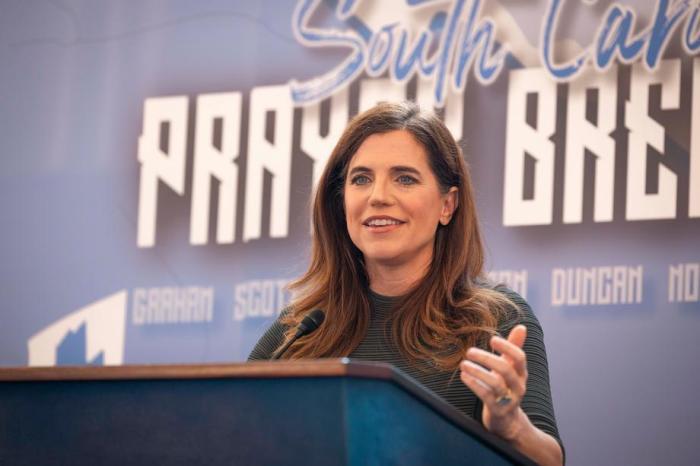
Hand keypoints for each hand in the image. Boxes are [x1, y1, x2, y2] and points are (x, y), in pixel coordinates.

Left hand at [460, 325, 527, 440]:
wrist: (507, 421)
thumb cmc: (505, 388)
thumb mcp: (510, 368)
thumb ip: (514, 348)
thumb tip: (522, 327)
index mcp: (521, 373)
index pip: (520, 357)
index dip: (507, 347)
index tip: (492, 339)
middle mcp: (518, 386)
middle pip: (506, 369)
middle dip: (487, 358)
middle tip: (469, 351)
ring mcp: (509, 399)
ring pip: (495, 383)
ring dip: (477, 372)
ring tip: (463, 364)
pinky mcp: (498, 410)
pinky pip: (486, 396)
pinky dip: (474, 384)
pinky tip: (464, 376)